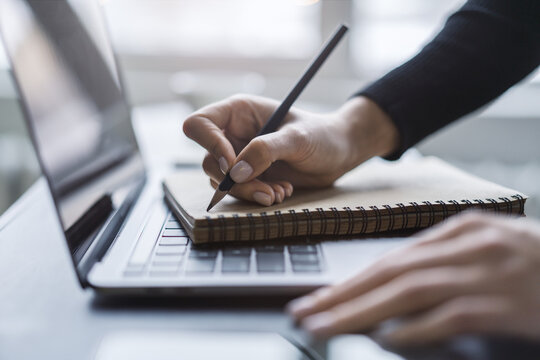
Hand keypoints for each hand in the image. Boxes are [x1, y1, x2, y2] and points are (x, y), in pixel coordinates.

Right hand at [183, 94, 397, 205]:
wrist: (339, 153)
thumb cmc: (322, 136)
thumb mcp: (297, 139)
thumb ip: (266, 151)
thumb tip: (234, 172)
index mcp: (238, 112)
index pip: (199, 124)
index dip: (210, 145)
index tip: (234, 165)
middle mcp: (233, 133)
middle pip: (209, 160)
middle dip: (235, 181)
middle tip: (265, 190)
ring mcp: (239, 155)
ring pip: (222, 181)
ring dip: (250, 192)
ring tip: (279, 193)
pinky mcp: (249, 175)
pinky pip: (239, 191)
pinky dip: (258, 196)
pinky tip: (282, 192)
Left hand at [286, 212, 539, 344]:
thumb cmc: (537, 265)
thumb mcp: (488, 250)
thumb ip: (444, 263)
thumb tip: (395, 291)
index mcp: (460, 231)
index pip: (392, 259)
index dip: (351, 280)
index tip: (319, 297)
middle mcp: (468, 246)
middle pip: (390, 273)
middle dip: (341, 296)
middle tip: (305, 313)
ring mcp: (487, 273)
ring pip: (408, 292)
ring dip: (360, 312)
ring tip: (325, 327)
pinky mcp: (505, 303)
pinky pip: (449, 316)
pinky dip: (414, 328)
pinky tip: (386, 338)